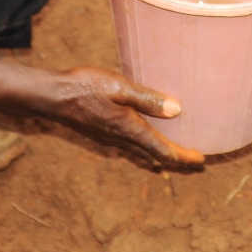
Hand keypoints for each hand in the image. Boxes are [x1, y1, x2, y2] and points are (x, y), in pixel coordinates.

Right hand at [45, 67, 204, 166]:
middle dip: (177, 161)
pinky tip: (147, 140)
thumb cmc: (84, 87)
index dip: (184, 158)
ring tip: (177, 154)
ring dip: (162, 156)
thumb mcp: (120, 88)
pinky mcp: (103, 133)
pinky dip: (147, 148)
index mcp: (129, 130)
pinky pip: (131, 147)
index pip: (163, 151)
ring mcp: (111, 139)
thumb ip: (147, 99)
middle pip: (155, 157)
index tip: (201, 161)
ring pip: (143, 153)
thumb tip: (177, 110)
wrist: (51, 97)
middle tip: (196, 163)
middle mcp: (121, 140)